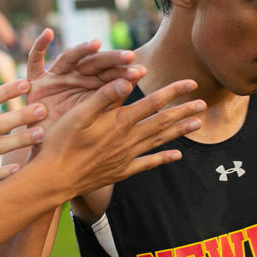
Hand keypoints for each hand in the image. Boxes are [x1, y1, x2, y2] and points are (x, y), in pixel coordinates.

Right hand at [26, 30, 143, 128]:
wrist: (43, 146)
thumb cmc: (71, 134)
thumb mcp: (93, 116)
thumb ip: (113, 97)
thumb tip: (139, 80)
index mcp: (90, 85)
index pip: (109, 74)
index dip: (124, 71)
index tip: (141, 71)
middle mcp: (75, 76)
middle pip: (93, 63)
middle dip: (110, 59)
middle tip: (128, 56)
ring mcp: (55, 76)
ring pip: (70, 58)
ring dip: (82, 50)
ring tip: (95, 44)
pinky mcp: (34, 79)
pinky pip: (35, 58)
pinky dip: (40, 45)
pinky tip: (49, 33)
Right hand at [34, 76, 204, 198]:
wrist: (53, 179)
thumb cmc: (60, 142)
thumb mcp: (79, 113)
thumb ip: (105, 95)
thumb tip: (130, 77)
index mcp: (119, 122)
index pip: (153, 103)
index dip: (173, 91)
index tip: (191, 83)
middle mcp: (127, 140)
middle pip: (162, 122)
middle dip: (183, 110)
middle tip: (203, 103)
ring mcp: (126, 157)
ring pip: (159, 141)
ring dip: (179, 131)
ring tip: (198, 123)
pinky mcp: (120, 171)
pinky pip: (147, 164)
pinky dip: (163, 158)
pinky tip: (177, 155)